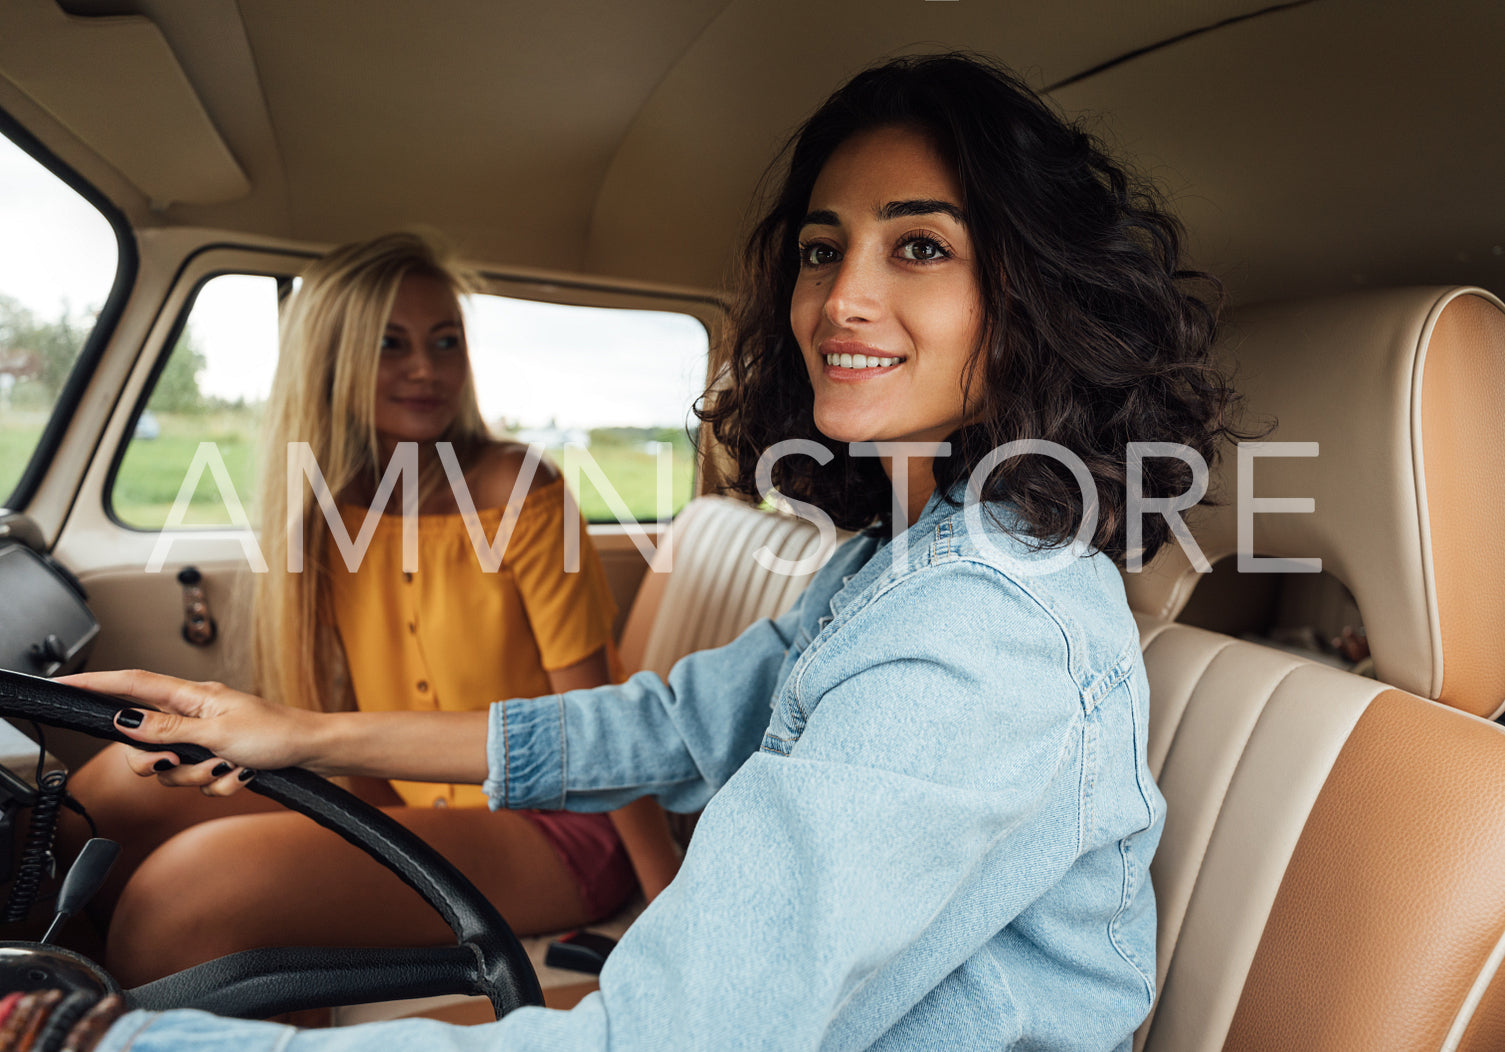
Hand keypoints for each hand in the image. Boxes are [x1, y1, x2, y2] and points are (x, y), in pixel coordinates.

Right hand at [58, 670, 320, 795]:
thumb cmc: (276, 733)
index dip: (96, 685)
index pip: (132, 685)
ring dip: (202, 777)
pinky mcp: (218, 760)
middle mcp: (192, 717)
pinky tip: (244, 775)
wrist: (312, 752)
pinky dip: (222, 785)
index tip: (63, 686)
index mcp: (191, 698)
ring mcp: (204, 740)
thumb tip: (125, 720)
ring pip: (172, 771)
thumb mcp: (218, 733)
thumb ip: (168, 730)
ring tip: (232, 766)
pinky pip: (201, 783)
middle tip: (184, 762)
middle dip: (162, 764)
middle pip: (143, 744)